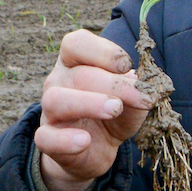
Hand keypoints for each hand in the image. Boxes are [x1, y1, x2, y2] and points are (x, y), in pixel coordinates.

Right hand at [34, 30, 151, 190]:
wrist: (100, 146)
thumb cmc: (115, 111)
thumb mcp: (132, 96)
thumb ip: (137, 87)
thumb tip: (145, 84)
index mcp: (75, 62)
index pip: (76, 44)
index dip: (103, 51)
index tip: (128, 65)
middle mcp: (58, 82)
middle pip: (78, 75)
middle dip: (113, 85)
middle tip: (140, 98)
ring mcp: (49, 111)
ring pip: (57, 100)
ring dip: (89, 104)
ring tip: (115, 110)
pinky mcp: (47, 138)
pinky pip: (46, 138)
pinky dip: (65, 140)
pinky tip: (85, 141)